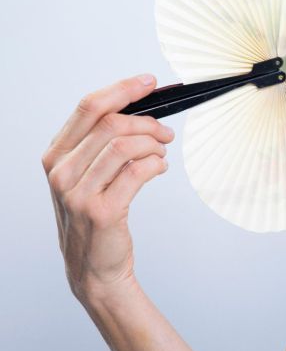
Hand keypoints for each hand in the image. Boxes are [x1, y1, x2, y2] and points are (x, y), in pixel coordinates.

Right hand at [42, 74, 174, 303]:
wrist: (93, 268)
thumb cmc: (95, 216)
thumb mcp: (87, 176)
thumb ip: (102, 143)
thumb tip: (139, 106)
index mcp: (56, 156)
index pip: (89, 107)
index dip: (122, 89)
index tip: (149, 82)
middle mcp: (61, 173)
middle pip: (111, 123)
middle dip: (147, 121)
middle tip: (165, 132)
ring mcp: (78, 193)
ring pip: (126, 145)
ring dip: (154, 143)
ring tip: (162, 152)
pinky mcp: (103, 211)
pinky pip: (138, 171)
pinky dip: (156, 164)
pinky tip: (159, 168)